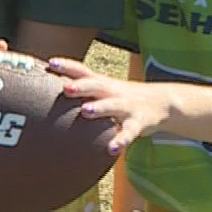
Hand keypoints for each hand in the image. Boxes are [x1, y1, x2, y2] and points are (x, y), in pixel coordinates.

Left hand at [48, 58, 170, 155]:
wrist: (163, 102)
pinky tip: (112, 149)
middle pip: (96, 85)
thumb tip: (48, 93)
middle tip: (65, 88)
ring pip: (113, 105)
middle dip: (81, 86)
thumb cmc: (122, 97)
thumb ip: (81, 89)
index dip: (67, 66)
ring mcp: (127, 106)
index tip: (50, 63)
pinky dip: (121, 140)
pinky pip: (129, 132)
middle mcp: (113, 91)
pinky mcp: (138, 122)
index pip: (83, 71)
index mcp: (102, 83)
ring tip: (86, 112)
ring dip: (100, 108)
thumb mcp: (103, 89)